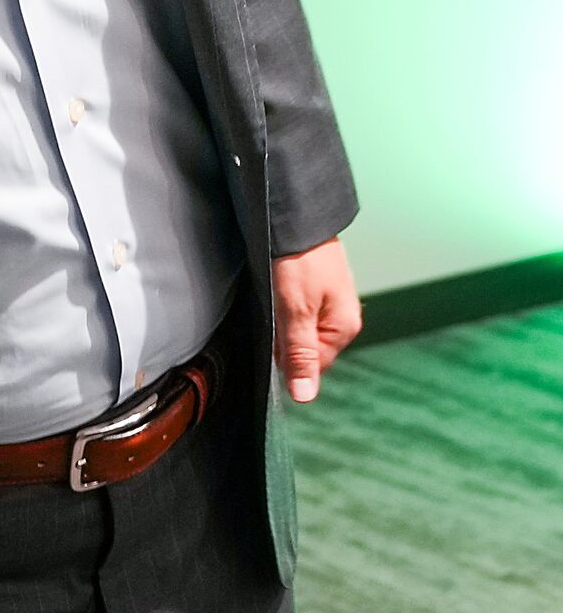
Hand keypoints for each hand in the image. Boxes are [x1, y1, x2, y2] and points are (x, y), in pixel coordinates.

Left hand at [271, 235, 361, 403]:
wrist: (297, 215)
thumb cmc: (299, 259)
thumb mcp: (295, 310)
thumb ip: (300, 354)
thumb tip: (305, 397)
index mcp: (343, 328)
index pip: (312, 365)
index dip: (285, 357)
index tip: (270, 337)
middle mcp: (341, 318)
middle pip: (304, 347)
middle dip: (282, 337)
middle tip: (269, 311)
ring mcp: (329, 301)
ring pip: (298, 327)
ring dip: (281, 319)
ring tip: (273, 296)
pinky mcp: (315, 286)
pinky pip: (296, 308)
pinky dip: (282, 303)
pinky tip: (274, 289)